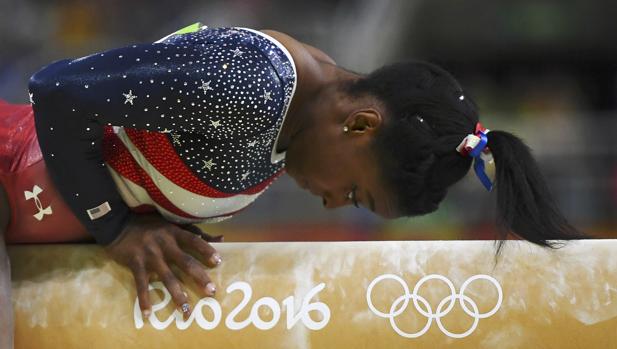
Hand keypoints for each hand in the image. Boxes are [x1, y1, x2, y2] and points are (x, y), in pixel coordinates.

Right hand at [105, 213, 222, 318]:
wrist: (117, 224)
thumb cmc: (149, 225)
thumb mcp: (172, 224)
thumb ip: (196, 232)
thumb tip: (221, 238)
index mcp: (174, 232)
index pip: (193, 241)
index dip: (206, 250)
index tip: (218, 262)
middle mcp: (164, 244)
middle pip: (185, 262)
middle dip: (199, 277)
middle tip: (211, 292)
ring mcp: (150, 255)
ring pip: (167, 277)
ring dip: (177, 295)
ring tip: (186, 310)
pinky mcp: (135, 264)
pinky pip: (141, 285)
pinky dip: (144, 300)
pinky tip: (148, 314)